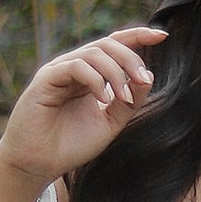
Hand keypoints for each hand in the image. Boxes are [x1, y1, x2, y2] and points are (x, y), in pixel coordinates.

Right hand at [0, 26, 167, 201]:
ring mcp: (59, 71)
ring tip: (123, 98)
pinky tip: (103, 100)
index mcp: (90, 75)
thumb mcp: (110, 123)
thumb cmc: (70, 146)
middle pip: (108, 44)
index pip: (115, 45)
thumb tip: (148, 77)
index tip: (162, 36)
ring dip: (115, 73)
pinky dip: (95, 80)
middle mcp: (74, 68)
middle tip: (143, 80)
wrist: (38, 165)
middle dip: (130, 59)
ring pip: (93, 53)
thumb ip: (129, 102)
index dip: (137, 37)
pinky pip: (75, 66)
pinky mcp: (46, 80)